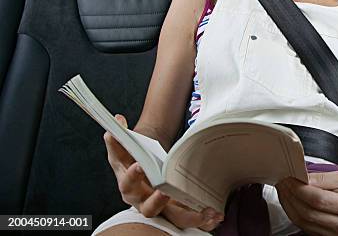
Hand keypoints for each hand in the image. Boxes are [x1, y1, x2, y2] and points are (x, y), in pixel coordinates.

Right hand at [103, 114, 223, 229]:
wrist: (144, 168)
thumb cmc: (133, 158)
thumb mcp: (124, 147)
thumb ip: (120, 136)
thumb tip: (117, 120)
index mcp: (129, 186)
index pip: (127, 183)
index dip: (132, 175)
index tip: (139, 165)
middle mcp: (144, 201)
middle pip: (149, 209)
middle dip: (158, 201)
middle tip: (165, 191)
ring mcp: (162, 209)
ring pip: (174, 218)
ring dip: (190, 217)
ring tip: (205, 212)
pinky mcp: (176, 212)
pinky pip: (189, 219)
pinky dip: (203, 220)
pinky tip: (216, 216)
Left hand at [276, 171, 337, 235]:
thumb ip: (322, 178)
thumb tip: (304, 179)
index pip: (318, 199)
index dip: (301, 189)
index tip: (291, 178)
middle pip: (308, 212)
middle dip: (291, 195)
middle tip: (283, 181)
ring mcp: (332, 234)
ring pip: (301, 221)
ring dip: (288, 204)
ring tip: (284, 189)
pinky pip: (301, 225)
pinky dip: (291, 211)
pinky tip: (289, 199)